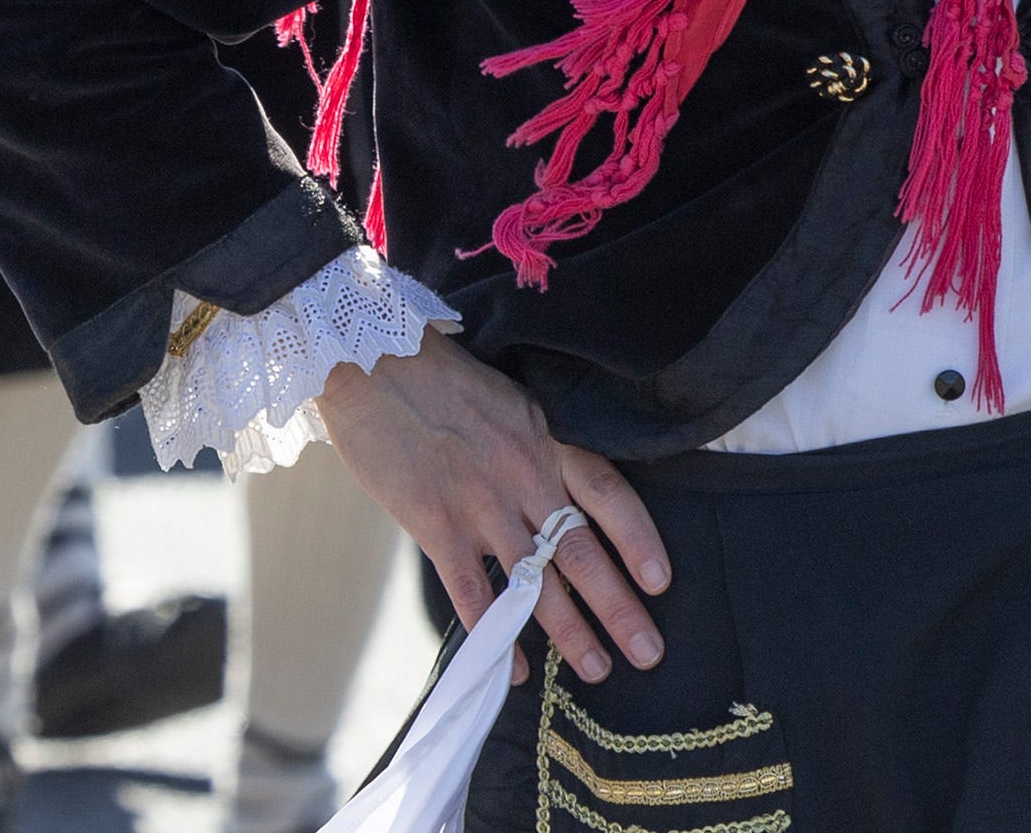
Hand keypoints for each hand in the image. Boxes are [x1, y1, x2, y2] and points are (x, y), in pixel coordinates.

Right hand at [319, 338, 670, 681]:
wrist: (369, 362)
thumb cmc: (438, 379)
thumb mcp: (507, 402)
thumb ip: (534, 449)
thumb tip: (557, 500)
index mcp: (544, 438)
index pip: (608, 494)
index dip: (639, 540)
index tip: (661, 582)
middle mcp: (522, 474)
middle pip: (581, 551)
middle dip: (618, 606)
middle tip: (648, 652)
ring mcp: (479, 503)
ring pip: (536, 582)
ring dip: (569, 632)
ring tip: (597, 669)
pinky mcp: (435, 524)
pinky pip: (476, 593)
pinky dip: (498, 635)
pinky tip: (516, 669)